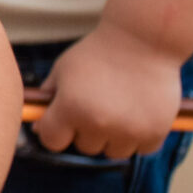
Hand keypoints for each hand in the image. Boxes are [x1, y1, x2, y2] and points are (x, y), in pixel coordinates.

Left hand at [34, 26, 184, 158]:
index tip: (63, 119)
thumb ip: (48, 98)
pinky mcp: (155, 132)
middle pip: (85, 147)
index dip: (55, 130)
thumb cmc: (98, 52)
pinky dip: (140, 137)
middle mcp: (99, 123)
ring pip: (113, 152)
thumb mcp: (63, 69)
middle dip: (86, 130)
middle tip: (97, 105)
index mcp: (71, 108)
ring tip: (119, 109)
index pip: (52, 141)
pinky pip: (142, 149)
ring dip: (113, 138)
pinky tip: (138, 114)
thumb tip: (38, 128)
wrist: (144, 40)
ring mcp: (129, 131)